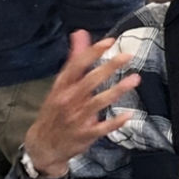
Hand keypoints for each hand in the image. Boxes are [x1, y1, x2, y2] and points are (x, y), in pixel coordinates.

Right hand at [23, 30, 139, 175]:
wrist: (43, 144)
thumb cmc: (55, 110)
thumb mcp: (61, 85)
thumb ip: (74, 59)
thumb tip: (80, 34)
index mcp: (61, 86)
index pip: (76, 65)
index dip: (92, 52)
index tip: (109, 42)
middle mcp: (67, 100)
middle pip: (89, 81)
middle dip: (108, 67)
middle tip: (127, 56)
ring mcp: (75, 118)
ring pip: (97, 102)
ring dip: (116, 90)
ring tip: (135, 79)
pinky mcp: (84, 134)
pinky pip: (101, 128)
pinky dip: (114, 122)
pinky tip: (128, 115)